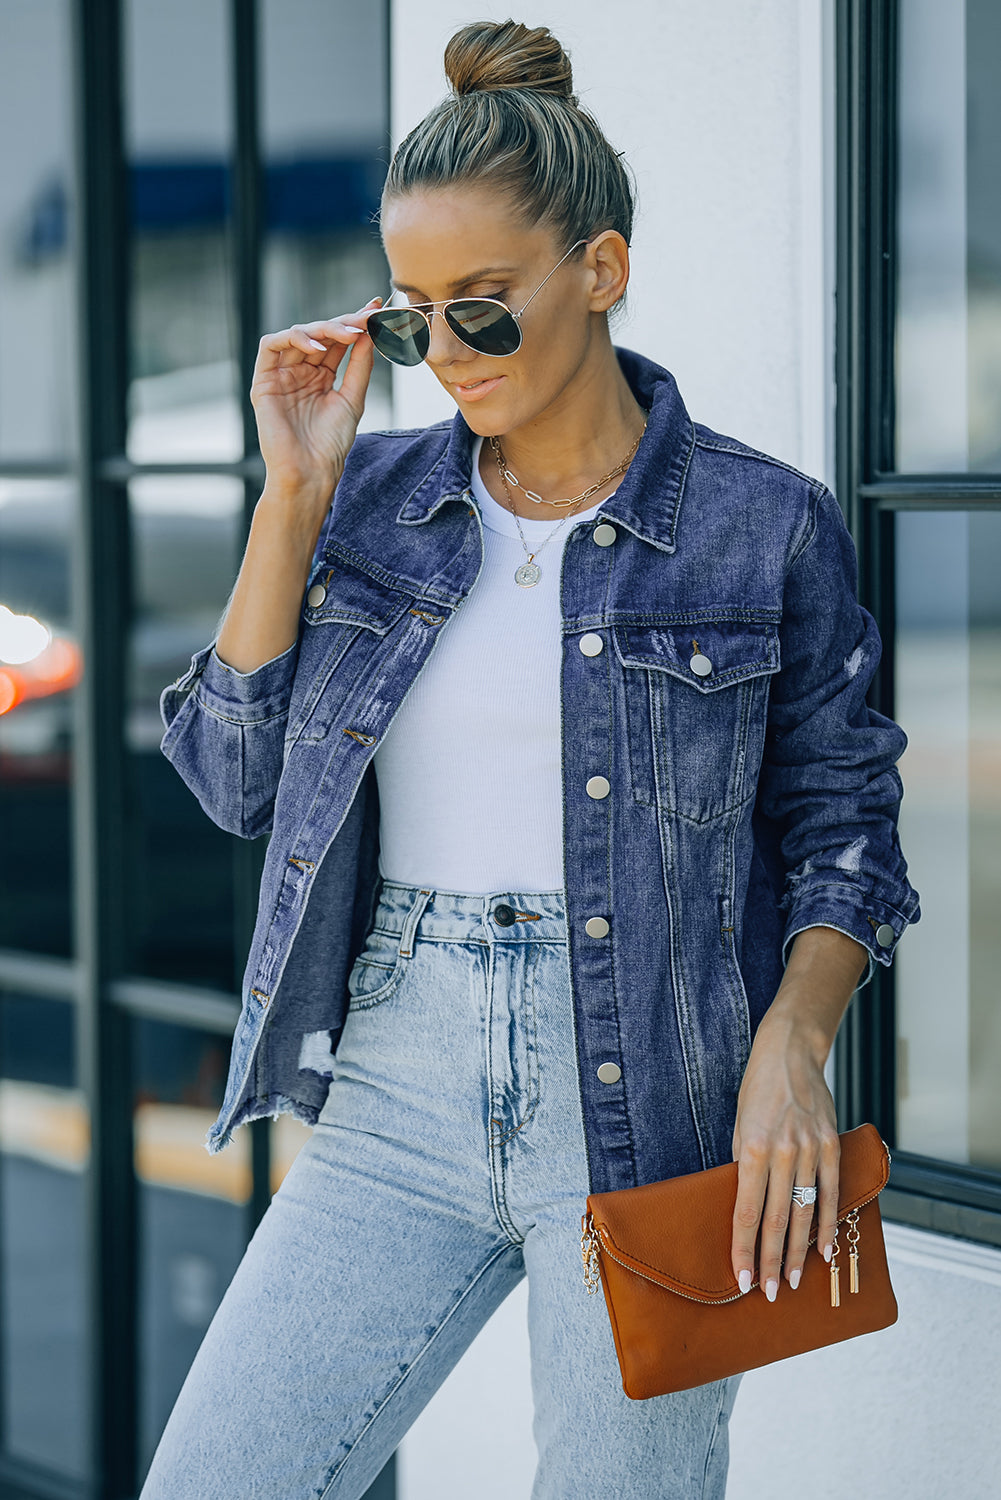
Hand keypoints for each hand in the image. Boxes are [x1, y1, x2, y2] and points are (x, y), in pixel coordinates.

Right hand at [250, 300, 381, 500]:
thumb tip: (370, 332)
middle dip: (344, 323)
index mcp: (321, 377)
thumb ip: (360, 365)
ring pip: (298, 335)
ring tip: (348, 333)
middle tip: (366, 318)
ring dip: (324, 329)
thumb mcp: (352, 398)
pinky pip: (271, 345)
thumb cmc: (331, 444)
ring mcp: (281, 375)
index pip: (337, 342)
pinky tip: (318, 345)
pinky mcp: (263, 381)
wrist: (310, 471)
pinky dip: (294, 337)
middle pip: (320, 334)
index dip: (355, 324)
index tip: (377, 309)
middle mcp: (300, 372)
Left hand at [729, 926, 867, 1300]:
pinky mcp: (831, 1146)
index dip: (743, 1249)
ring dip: (797, 1252)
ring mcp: (811, 1151)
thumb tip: (744, 1209)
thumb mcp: (739, 1127)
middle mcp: (783, 1153)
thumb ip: (744, 1167)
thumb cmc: (757, 1092)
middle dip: (770, 1261)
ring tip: (791, 1281)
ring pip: (804, 1213)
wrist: (790, 1054)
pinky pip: (831, 1193)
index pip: (746, 1211)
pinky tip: (825, 1251)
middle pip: (775, 1220)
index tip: (740, 1278)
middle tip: (766, 1293)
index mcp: (752, 1148)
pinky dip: (828, 1224)